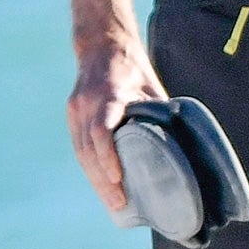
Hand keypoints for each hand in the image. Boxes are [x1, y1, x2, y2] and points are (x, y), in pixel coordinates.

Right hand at [66, 39, 168, 212]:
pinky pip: (79, 147)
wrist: (102, 45)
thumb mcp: (150, 84)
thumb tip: (176, 140)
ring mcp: (76, 110)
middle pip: (90, 149)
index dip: (108, 155)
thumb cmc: (134, 68)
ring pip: (82, 152)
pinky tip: (103, 184)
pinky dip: (91, 167)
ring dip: (96, 179)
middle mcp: (87, 103)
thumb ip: (157, 110)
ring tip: (113, 202)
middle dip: (103, 179)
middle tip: (120, 204)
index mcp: (109, 93)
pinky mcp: (72, 115)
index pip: (102, 129)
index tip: (118, 177)